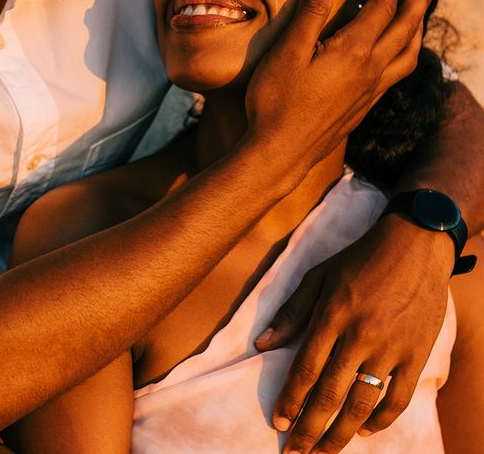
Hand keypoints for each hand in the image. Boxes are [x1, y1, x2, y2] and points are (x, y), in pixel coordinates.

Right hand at [245, 0, 440, 181]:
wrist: (280, 152)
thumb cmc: (277, 101)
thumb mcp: (286, 52)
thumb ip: (309, 14)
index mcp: (353, 52)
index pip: (381, 9)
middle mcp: (370, 70)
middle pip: (406, 29)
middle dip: (420, 1)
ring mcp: (369, 92)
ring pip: (407, 56)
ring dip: (418, 31)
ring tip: (422, 17)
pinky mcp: (362, 109)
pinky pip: (395, 77)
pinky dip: (405, 58)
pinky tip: (395, 60)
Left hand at [254, 213, 453, 452]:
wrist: (414, 246)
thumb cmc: (359, 259)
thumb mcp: (318, 276)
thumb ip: (291, 312)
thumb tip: (261, 345)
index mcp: (332, 316)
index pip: (305, 370)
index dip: (289, 401)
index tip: (277, 423)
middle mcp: (360, 337)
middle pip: (330, 394)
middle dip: (310, 428)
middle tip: (295, 452)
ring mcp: (391, 348)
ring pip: (362, 403)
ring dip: (342, 433)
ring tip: (325, 451)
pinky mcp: (416, 354)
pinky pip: (399, 397)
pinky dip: (382, 419)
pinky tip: (366, 430)